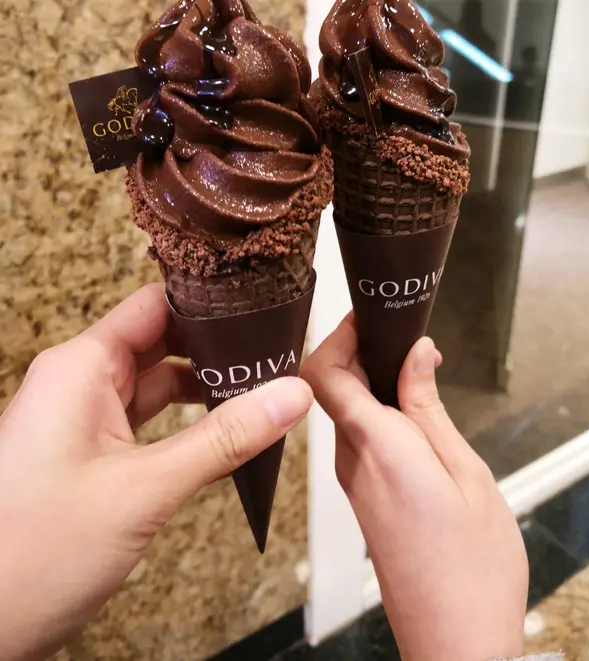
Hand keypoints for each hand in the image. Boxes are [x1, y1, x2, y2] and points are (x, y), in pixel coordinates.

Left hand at [0, 284, 312, 660]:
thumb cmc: (31, 556)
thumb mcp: (145, 489)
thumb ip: (223, 439)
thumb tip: (289, 396)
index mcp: (80, 368)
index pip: (155, 305)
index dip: (207, 301)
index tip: (259, 303)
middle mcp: (78, 383)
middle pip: (161, 340)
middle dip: (216, 347)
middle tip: (275, 351)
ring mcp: (82, 418)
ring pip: (155, 383)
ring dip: (204, 388)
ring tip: (261, 390)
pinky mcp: (89, 452)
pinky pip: (145, 420)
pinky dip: (184, 422)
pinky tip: (223, 430)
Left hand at [302, 315, 527, 660]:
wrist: (455, 642)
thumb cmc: (472, 567)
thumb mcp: (464, 472)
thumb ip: (428, 409)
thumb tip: (415, 353)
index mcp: (376, 447)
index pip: (324, 373)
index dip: (338, 335)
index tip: (370, 314)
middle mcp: (351, 461)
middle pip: (328, 385)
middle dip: (357, 350)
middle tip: (403, 332)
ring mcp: (353, 481)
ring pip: (343, 410)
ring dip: (369, 380)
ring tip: (415, 368)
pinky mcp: (363, 497)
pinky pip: (358, 436)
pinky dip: (377, 411)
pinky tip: (414, 411)